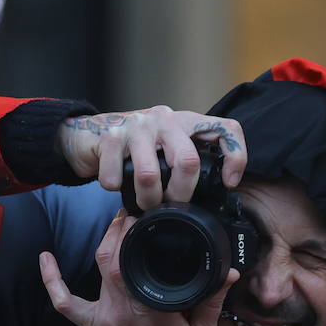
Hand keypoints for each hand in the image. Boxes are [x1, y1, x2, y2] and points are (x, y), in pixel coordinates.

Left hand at [39, 211, 238, 325]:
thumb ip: (211, 299)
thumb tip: (227, 271)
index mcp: (152, 307)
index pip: (138, 257)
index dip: (138, 230)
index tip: (149, 212)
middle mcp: (123, 308)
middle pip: (113, 256)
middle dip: (120, 228)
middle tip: (133, 210)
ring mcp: (104, 318)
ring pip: (96, 270)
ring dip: (104, 243)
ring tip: (116, 225)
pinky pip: (65, 303)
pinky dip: (52, 279)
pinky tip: (46, 257)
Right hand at [56, 106, 246, 210]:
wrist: (90, 134)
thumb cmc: (136, 148)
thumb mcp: (169, 148)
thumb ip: (187, 161)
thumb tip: (213, 194)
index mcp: (186, 122)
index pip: (226, 130)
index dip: (236, 157)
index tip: (228, 183)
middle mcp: (165, 118)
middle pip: (188, 161)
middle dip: (180, 195)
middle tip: (172, 207)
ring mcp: (137, 125)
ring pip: (150, 175)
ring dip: (147, 200)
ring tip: (144, 204)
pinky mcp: (110, 136)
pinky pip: (116, 178)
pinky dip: (115, 189)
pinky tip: (116, 183)